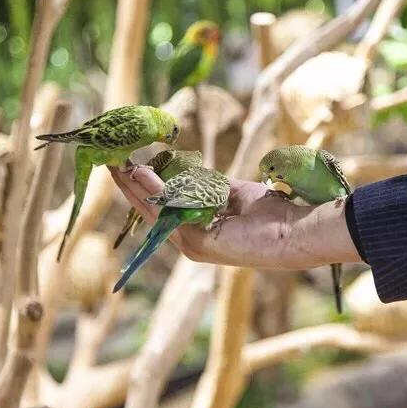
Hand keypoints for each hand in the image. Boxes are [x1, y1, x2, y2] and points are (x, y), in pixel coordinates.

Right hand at [109, 166, 360, 268]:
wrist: (295, 229)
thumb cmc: (271, 213)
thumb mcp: (235, 193)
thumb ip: (209, 186)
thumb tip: (187, 173)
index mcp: (199, 230)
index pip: (163, 208)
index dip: (144, 187)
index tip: (127, 165)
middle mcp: (191, 241)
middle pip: (152, 211)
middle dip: (131, 187)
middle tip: (111, 162)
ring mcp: (193, 245)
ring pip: (155, 212)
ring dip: (135, 187)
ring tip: (118, 165)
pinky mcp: (199, 244)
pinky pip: (169, 213)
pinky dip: (153, 192)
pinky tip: (141, 174)